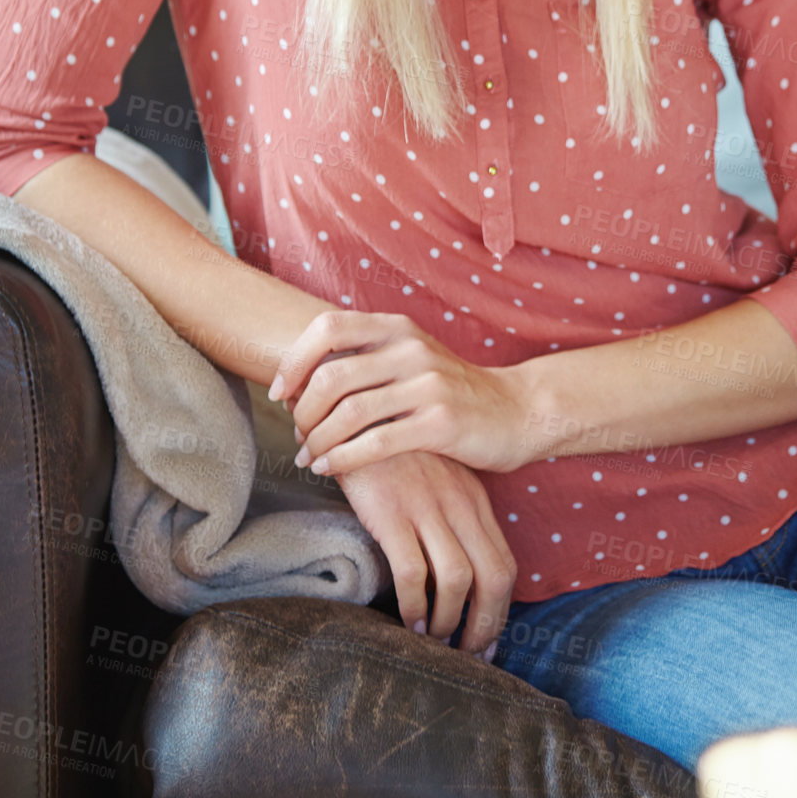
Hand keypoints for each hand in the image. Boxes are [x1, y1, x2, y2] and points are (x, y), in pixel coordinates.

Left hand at [270, 310, 530, 477]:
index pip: (328, 328)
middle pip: (331, 376)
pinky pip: (376, 443)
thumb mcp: (411, 359)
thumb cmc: (452, 391)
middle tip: (298, 435)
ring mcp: (428, 384)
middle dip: (302, 412)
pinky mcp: (440, 423)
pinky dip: (342, 459)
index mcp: (398, 328)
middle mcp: (411, 348)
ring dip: (317, 441)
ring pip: (349, 413)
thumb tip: (301, 377)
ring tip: (308, 457)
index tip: (280, 393)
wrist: (516, 411)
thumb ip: (367, 358)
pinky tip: (329, 469)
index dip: (294, 360)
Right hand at [337, 450, 516, 656]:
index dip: (501, 609)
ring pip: (458, 579)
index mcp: (474, 499)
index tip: (486, 640)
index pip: (504, 563)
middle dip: (486, 625)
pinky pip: (412, 571)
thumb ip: (451, 514)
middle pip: (494, 576)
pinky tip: (407, 622)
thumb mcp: (436, 478)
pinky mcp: (391, 511)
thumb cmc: (394, 452)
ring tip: (434, 643)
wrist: (356, 410)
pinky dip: (413, 605)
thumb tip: (458, 573)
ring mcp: (427, 506)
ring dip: (448, 621)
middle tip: (468, 656)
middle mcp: (459, 504)